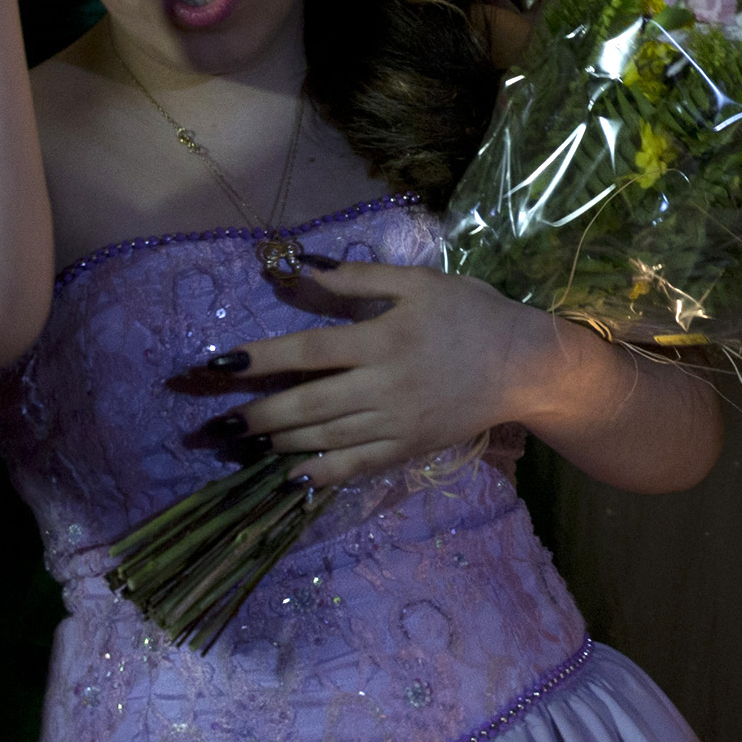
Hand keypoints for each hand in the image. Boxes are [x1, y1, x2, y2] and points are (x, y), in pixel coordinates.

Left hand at [225, 258, 553, 485]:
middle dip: (257, 414)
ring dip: (278, 443)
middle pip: (308, 404)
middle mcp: (385, 386)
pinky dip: (319, 474)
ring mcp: (396, 423)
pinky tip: (290, 475)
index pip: (308, 351)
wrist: (524, 365)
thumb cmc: (471, 315)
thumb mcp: (420, 282)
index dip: (260, 358)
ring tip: (243, 443)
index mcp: (385, 339)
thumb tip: (303, 266)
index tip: (217, 364)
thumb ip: (360, 276)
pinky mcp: (408, 449)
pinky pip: (356, 466)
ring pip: (326, 438)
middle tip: (216, 423)